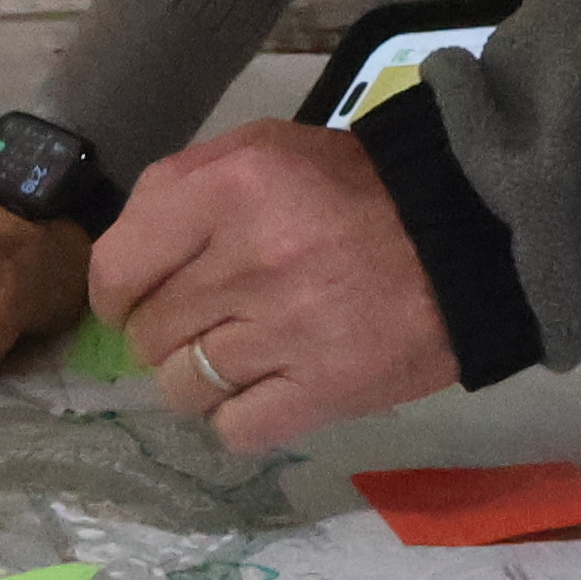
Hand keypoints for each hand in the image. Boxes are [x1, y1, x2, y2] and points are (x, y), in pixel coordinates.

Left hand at [91, 122, 462, 457]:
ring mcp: (286, 332)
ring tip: (238, 356)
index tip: (134, 300)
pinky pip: (234, 429)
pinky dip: (238, 417)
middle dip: (164, 333)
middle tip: (206, 320)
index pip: (118, 268)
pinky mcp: (324, 391)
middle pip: (149, 334)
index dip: (115, 294)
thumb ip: (181, 188)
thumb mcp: (262, 150)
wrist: (465, 235)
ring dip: (198, 379)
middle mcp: (250, 260)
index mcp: (229, 189)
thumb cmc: (351, 188)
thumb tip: (125, 259)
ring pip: (182, 388)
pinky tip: (264, 390)